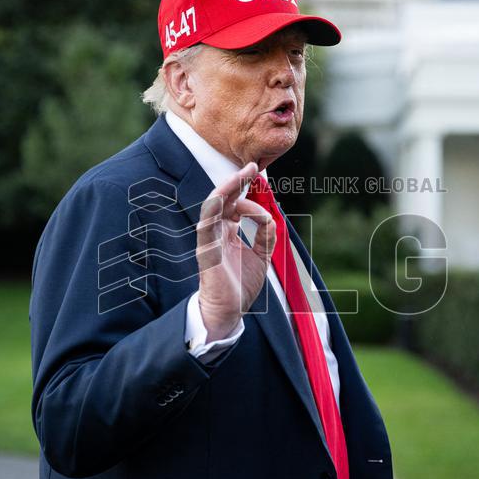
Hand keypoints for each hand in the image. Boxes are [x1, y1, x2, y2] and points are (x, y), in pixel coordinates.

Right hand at [195, 162, 275, 340]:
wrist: (229, 311)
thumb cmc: (240, 286)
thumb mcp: (260, 257)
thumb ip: (265, 237)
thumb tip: (271, 219)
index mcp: (227, 232)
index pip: (234, 204)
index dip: (246, 190)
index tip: (258, 178)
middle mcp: (216, 231)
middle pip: (224, 199)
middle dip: (237, 181)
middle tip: (251, 166)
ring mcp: (210, 238)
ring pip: (214, 206)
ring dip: (227, 189)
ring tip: (241, 175)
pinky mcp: (206, 248)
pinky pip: (207, 223)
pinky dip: (216, 208)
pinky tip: (226, 197)